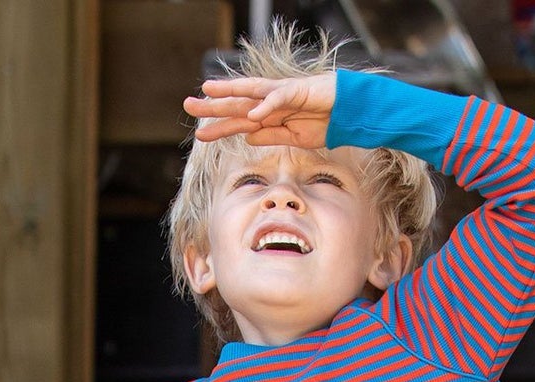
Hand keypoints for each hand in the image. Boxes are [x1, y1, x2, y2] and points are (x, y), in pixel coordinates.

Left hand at [182, 72, 336, 148]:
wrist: (346, 111)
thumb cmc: (322, 121)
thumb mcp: (293, 138)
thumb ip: (270, 135)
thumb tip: (246, 136)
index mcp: (268, 116)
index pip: (238, 121)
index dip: (219, 127)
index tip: (199, 134)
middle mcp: (270, 103)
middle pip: (237, 104)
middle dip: (213, 106)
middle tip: (188, 104)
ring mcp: (281, 95)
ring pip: (250, 93)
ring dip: (229, 93)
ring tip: (208, 92)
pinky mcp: (297, 91)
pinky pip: (278, 99)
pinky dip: (266, 106)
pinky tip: (252, 114)